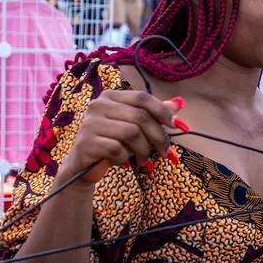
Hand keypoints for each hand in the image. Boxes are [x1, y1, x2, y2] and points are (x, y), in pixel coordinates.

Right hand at [62, 90, 183, 183]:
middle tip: (166, 153)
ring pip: (131, 133)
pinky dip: (125, 158)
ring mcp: (90, 123)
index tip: (179, 126)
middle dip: (159, 137)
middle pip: (140, 117)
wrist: (83, 166)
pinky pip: (117, 149)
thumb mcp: (133, 127)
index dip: (163, 111)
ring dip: (144, 151)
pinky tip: (122, 162)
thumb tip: (179, 103)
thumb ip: (153, 114)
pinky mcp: (86, 142)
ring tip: (144, 160)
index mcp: (110, 96)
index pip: (142, 98)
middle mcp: (98, 105)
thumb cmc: (111, 143)